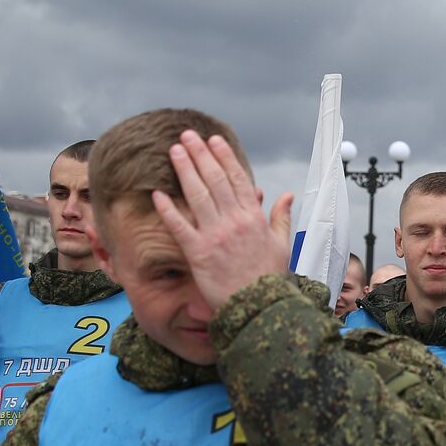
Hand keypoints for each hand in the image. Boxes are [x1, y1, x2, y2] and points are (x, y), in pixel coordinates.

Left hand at [152, 130, 295, 310]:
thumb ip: (281, 217)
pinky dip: (168, 210)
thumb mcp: (282, 245)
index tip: (213, 140)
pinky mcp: (198, 254)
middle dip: (200, 155)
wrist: (260, 309)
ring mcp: (215, 236)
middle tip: (187, 136)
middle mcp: (234, 222)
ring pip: (197, 196)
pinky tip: (157, 194)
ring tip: (174, 151)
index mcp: (254, 218)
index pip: (237, 179)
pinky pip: (180, 227)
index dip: (223, 157)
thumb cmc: (270, 279)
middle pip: (214, 180)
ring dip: (184, 171)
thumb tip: (288, 195)